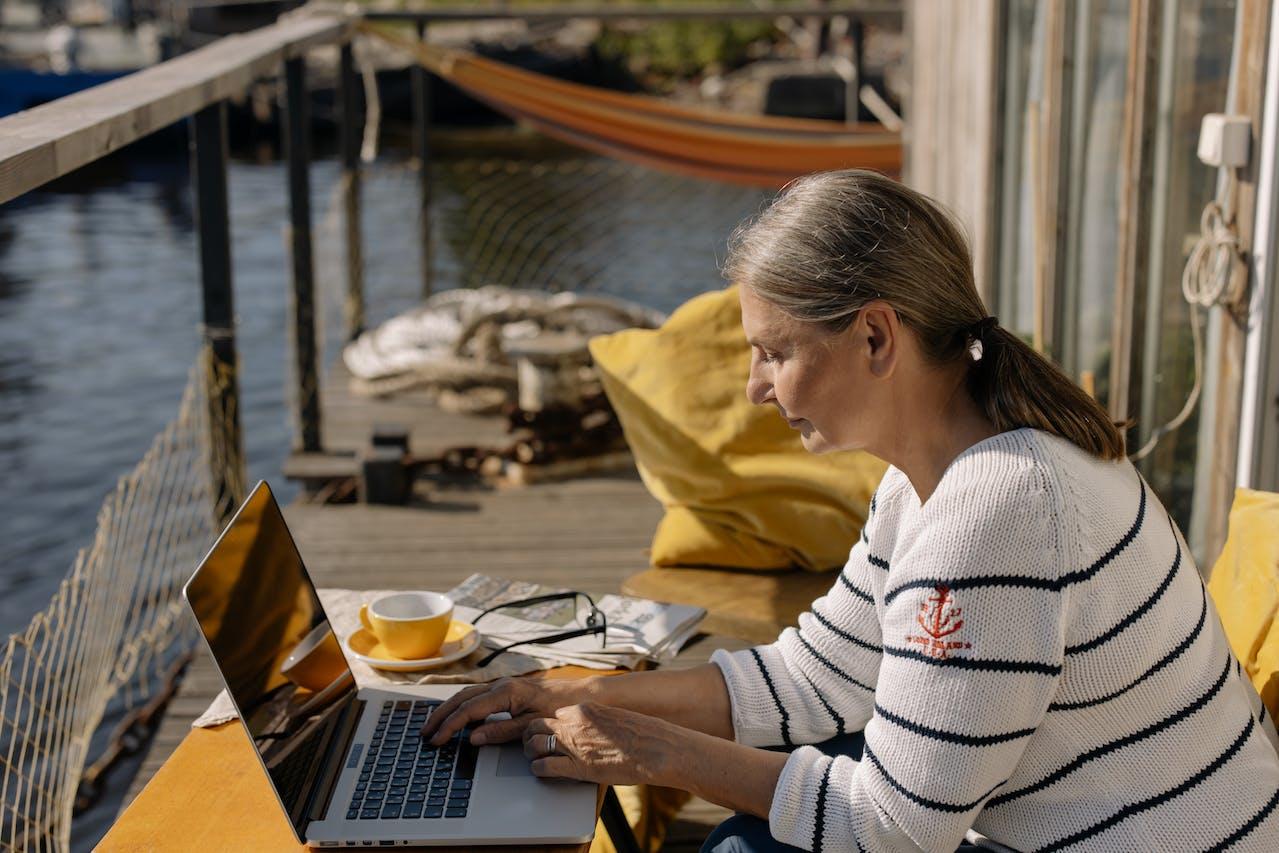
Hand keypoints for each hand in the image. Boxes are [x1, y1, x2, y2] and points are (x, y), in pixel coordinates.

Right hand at [421, 676, 592, 745]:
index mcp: (505, 692)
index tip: (437, 740)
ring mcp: (502, 686)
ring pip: (466, 695)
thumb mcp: (530, 724)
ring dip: (448, 709)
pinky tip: (457, 717)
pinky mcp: (506, 690)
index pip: (468, 710)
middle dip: (441, 715)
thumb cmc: (559, 708)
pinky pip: (477, 696)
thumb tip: (474, 738)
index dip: (450, 726)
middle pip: (461, 699)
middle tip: (424, 733)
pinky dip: (461, 706)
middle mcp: (500, 685)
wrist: (579, 695)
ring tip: (434, 725)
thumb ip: (501, 731)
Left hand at [522, 702, 680, 786]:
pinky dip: (538, 769)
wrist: (656, 749)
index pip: (556, 713)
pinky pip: (544, 766)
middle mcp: (575, 723)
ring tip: (534, 757)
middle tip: (534, 744)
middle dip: (533, 735)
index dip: (552, 725)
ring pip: (534, 743)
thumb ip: (598, 720)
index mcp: (585, 709)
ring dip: (532, 751)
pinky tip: (541, 771)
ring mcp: (573, 745)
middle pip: (538, 724)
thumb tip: (593, 729)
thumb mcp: (616, 717)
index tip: (551, 732)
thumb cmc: (643, 734)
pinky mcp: (576, 767)